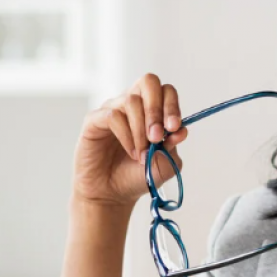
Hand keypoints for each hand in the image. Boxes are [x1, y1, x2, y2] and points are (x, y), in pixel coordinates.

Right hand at [71, 73, 187, 209]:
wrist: (112, 194)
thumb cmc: (137, 176)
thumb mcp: (163, 165)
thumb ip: (173, 147)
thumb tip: (182, 130)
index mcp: (152, 110)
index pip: (166, 91)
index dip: (172, 105)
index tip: (174, 128)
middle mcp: (132, 104)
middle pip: (148, 82)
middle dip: (156, 109)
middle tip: (157, 136)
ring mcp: (112, 109)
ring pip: (131, 101)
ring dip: (141, 130)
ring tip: (142, 155)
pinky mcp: (94, 120)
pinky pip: (113, 116)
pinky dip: (126, 135)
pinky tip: (131, 152)